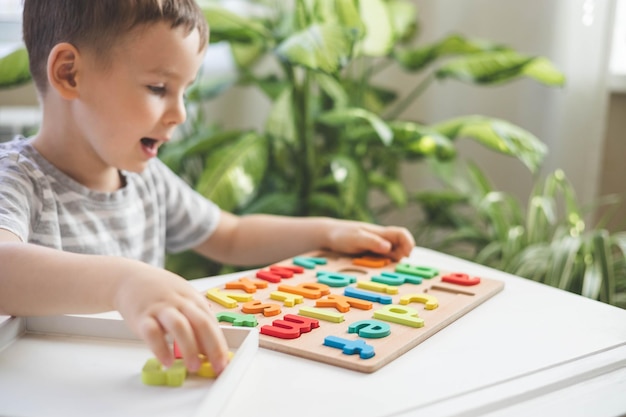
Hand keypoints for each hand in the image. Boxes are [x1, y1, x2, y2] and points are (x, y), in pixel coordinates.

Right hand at [113, 264, 228, 373]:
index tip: (224, 362)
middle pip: (201, 322)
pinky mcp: (141, 316)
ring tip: (194, 366)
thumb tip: (207, 349)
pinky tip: (167, 362)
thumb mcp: (183, 299)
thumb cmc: (160, 293)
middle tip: (217, 366)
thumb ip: (195, 320)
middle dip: (212, 346)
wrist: (129, 278)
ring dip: (189, 348)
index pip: (211, 322)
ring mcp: (161, 308)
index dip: (220, 343)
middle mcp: (179, 302)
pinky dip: (160, 349)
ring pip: (179, 326)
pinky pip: (152, 333)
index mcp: (193, 299)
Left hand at [323, 220, 414, 260]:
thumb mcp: (356, 238)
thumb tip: (388, 248)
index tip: (406, 256)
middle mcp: (382, 240)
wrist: (328, 236)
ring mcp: (377, 248)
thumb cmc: (342, 235)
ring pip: (392, 256)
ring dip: (391, 263)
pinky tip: (374, 268)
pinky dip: (383, 265)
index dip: (409, 243)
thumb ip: (372, 242)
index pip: (402, 234)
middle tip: (390, 265)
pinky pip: (383, 261)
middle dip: (400, 257)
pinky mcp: (371, 255)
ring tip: (379, 267)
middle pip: (401, 247)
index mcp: (381, 233)